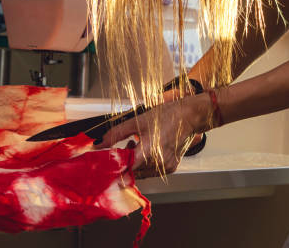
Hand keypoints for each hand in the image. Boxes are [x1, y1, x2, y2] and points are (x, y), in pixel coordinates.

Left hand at [94, 93, 211, 177]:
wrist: (189, 116)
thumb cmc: (166, 116)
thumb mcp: (136, 121)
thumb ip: (115, 134)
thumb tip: (99, 143)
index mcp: (149, 151)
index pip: (124, 169)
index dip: (114, 166)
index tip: (106, 164)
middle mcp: (159, 163)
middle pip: (133, 172)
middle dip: (124, 162)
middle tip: (124, 147)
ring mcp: (166, 167)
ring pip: (142, 172)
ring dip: (135, 162)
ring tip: (136, 144)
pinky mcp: (171, 167)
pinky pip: (152, 170)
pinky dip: (146, 162)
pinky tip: (147, 148)